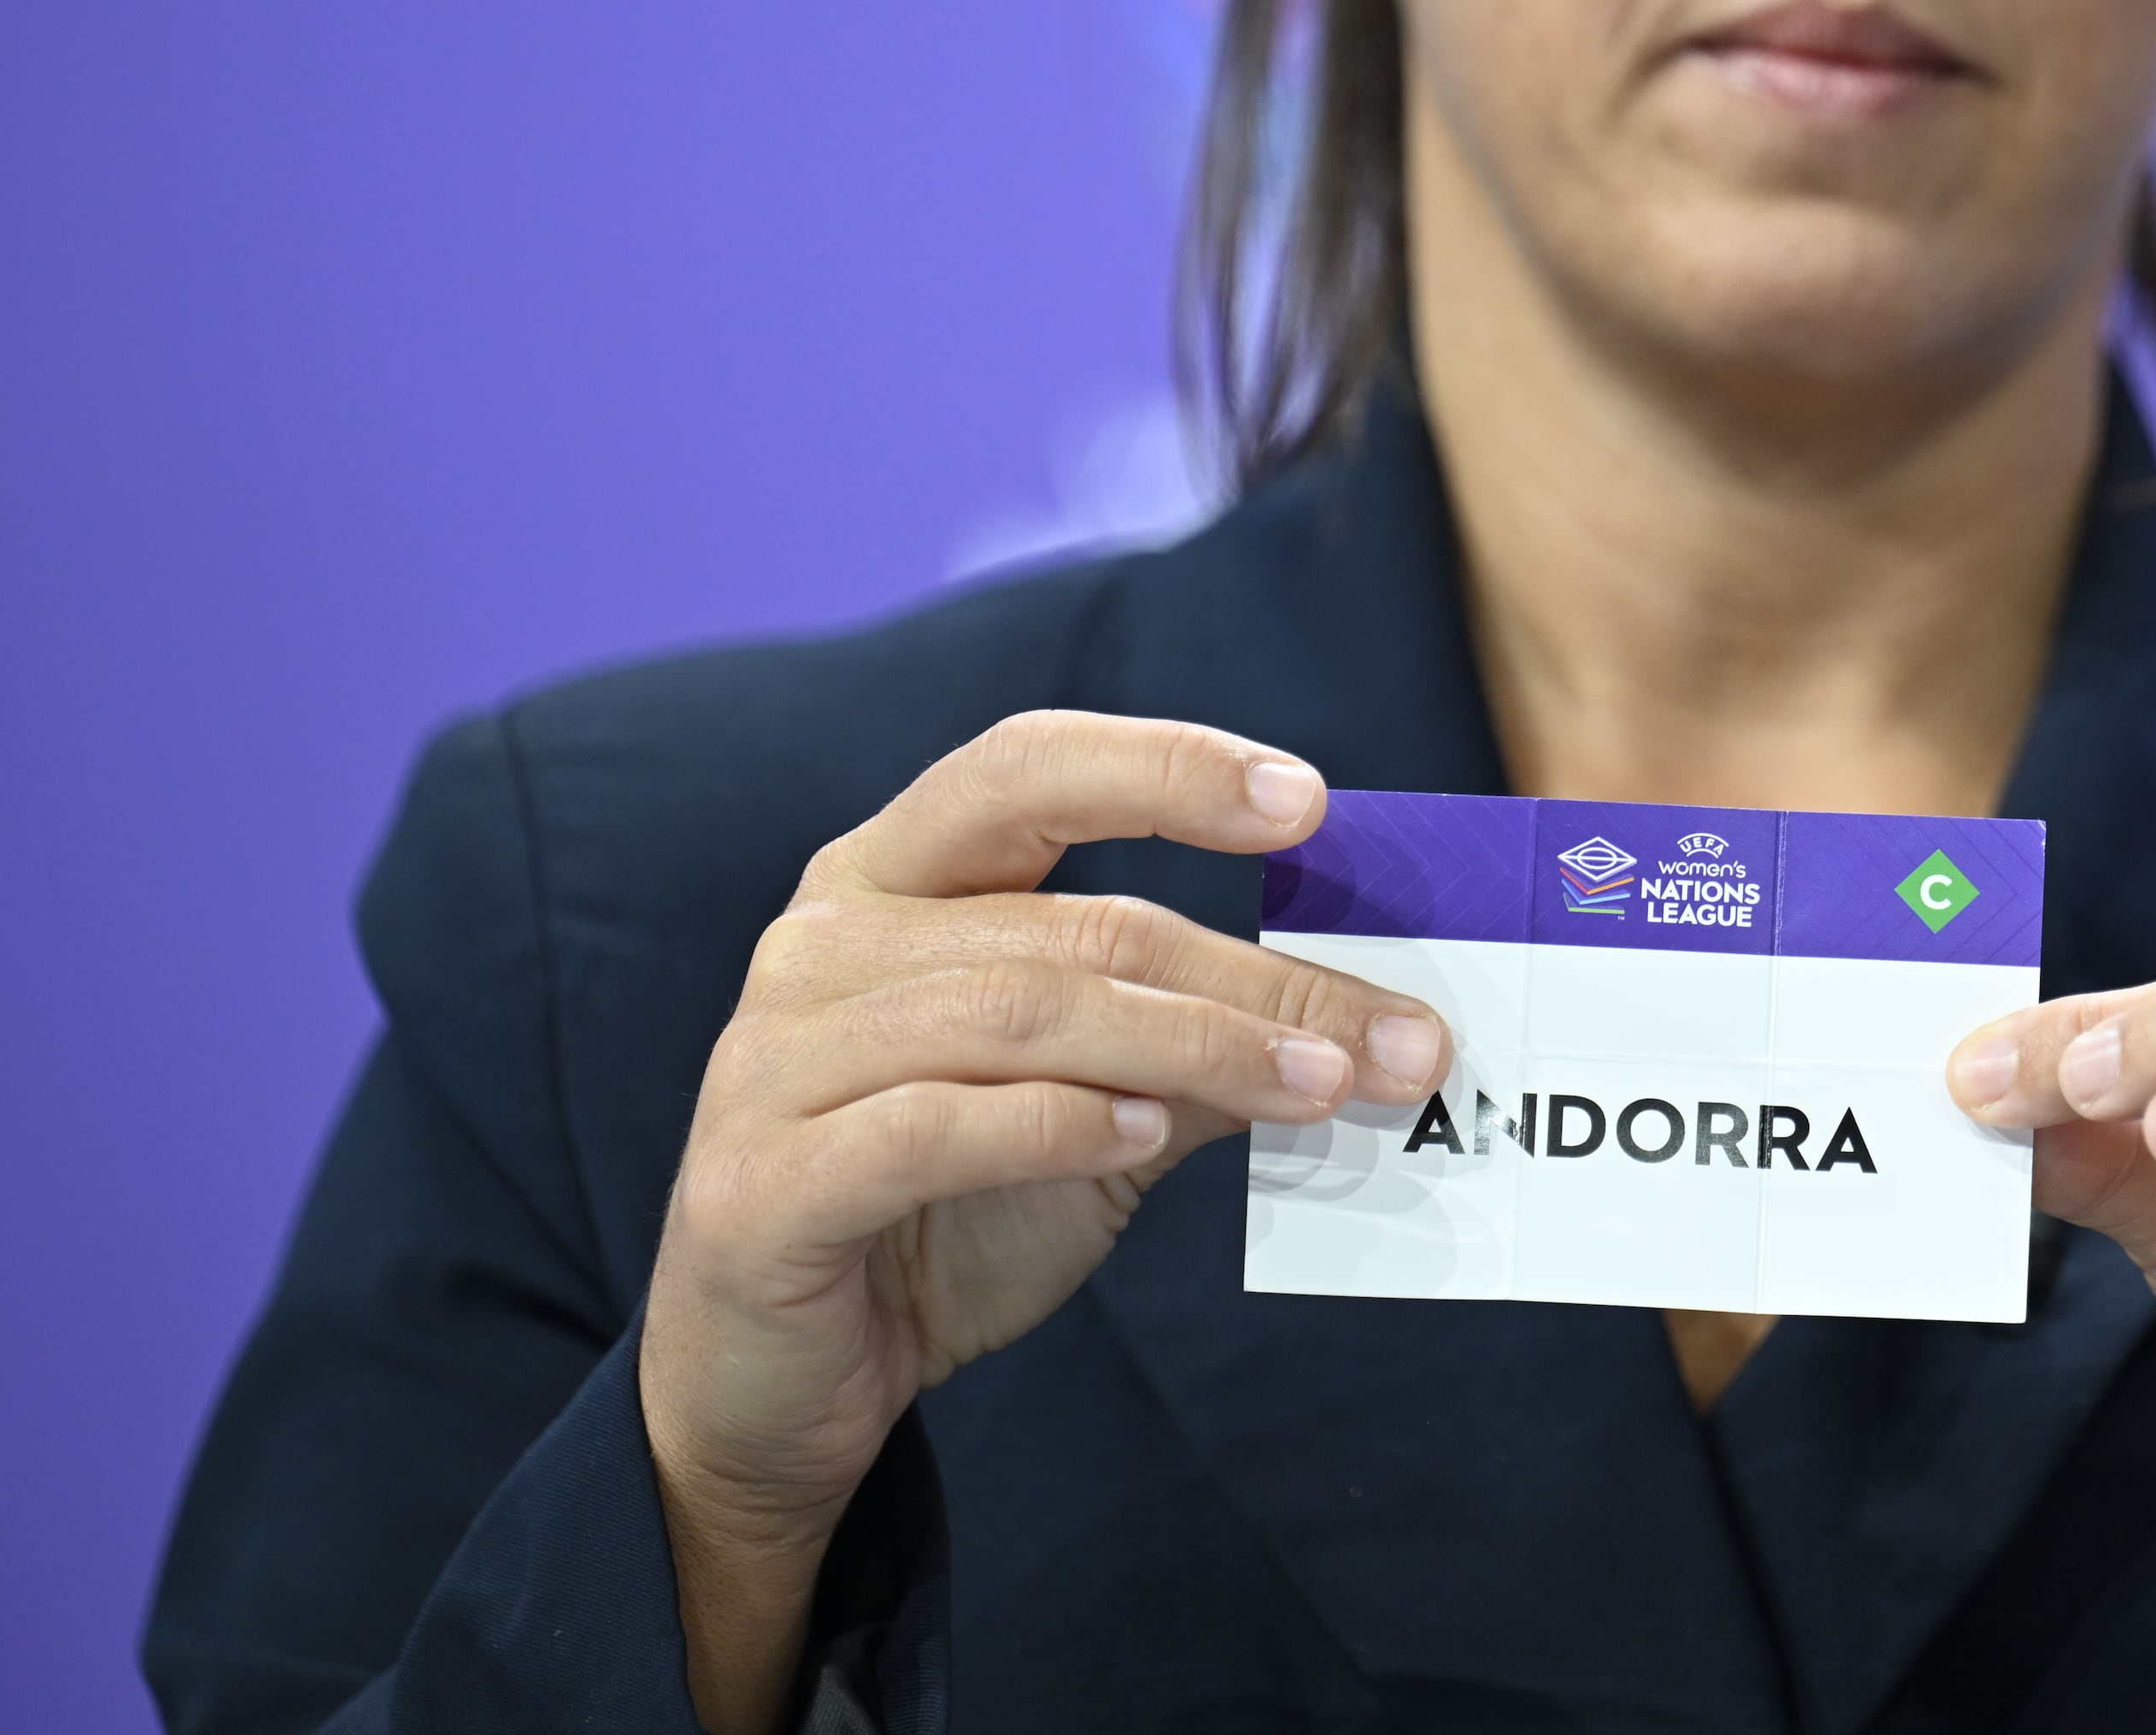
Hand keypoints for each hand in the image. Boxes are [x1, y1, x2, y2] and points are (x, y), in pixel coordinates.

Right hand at [638, 713, 1447, 1733]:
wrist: (781, 1387)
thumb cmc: (942, 1215)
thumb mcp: (1094, 1113)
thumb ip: (1197, 1050)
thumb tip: (1369, 1023)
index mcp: (891, 878)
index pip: (1029, 768)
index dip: (1167, 768)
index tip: (1309, 802)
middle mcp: (822, 942)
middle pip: (1073, 924)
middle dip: (1254, 979)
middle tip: (1396, 1035)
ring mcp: (774, 1060)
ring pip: (1020, 1016)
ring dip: (1194, 1050)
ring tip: (1315, 1091)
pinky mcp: (759, 1184)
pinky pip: (929, 1127)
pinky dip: (1053, 1126)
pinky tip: (1145, 1138)